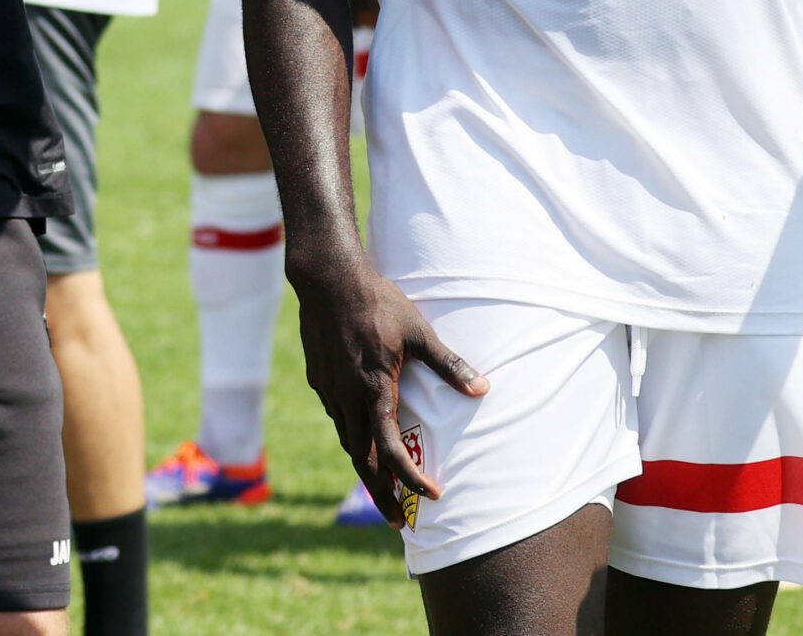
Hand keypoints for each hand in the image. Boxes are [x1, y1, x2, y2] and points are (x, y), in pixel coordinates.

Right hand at [292, 252, 485, 527]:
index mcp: (374, 390)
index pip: (391, 451)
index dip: (411, 479)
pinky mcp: (318, 378)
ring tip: (381, 488)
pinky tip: (361, 436)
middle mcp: (347, 398)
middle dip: (380, 494)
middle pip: (362, 460)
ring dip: (364, 468)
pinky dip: (352, 438)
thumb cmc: (377, 302)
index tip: (432, 495)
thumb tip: (483, 389)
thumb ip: (448, 365)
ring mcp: (329, 390)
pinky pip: (336, 418)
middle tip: (397, 522)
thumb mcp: (419, 332)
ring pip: (346, 441)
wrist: (327, 279)